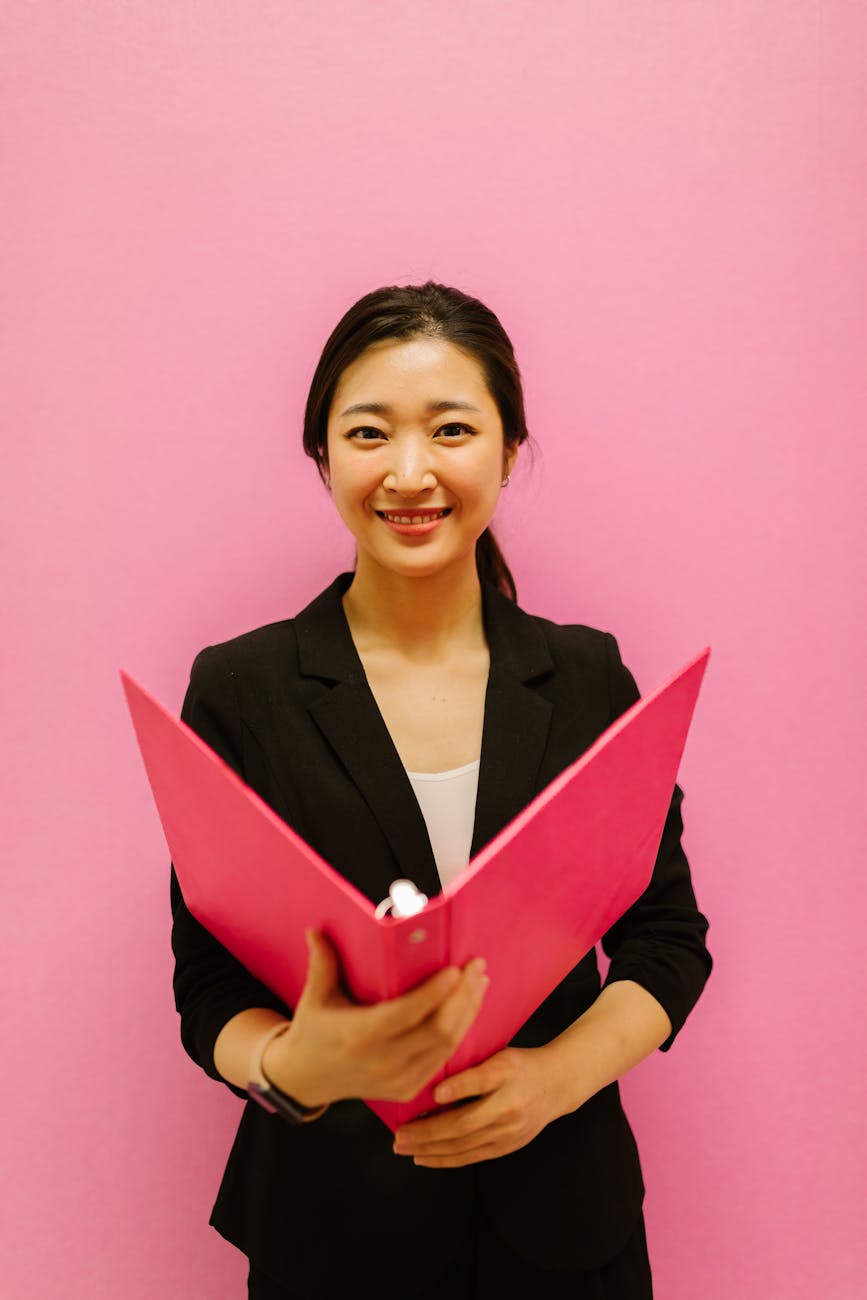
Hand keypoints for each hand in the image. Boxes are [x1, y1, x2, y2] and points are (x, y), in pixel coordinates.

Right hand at [263, 930, 488, 1107]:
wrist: (306, 1080)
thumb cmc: (313, 1031)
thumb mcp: (315, 997)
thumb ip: (322, 963)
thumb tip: (316, 929)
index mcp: (360, 1035)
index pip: (407, 1013)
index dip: (435, 993)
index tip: (455, 969)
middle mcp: (383, 1060)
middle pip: (438, 1029)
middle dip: (463, 996)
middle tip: (476, 967)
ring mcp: (398, 1079)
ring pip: (447, 1044)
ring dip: (468, 1011)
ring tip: (480, 982)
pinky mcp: (408, 1089)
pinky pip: (443, 1059)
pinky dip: (461, 1032)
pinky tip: (469, 1009)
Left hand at [392, 1046, 558, 1166]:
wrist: (557, 1084)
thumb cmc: (521, 1065)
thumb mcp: (500, 1054)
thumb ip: (472, 1067)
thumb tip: (432, 1080)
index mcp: (507, 1075)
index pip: (480, 1082)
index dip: (457, 1088)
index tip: (434, 1093)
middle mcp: (509, 1106)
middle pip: (464, 1123)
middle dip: (427, 1132)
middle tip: (399, 1134)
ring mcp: (509, 1132)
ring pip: (463, 1145)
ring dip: (429, 1149)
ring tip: (403, 1147)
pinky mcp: (506, 1147)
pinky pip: (470, 1157)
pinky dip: (444, 1159)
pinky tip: (423, 1158)